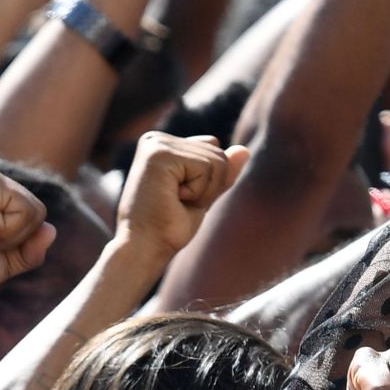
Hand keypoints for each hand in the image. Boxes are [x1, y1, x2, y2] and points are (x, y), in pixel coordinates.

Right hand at [0, 159, 55, 296]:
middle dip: (15, 239)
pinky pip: (24, 213)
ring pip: (35, 212)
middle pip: (37, 211)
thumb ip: (29, 249)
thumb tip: (52, 230)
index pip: (30, 214)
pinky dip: (5, 233)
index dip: (16, 243)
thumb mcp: (2, 261)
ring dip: (9, 237)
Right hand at [115, 132, 246, 257]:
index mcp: (162, 145)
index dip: (209, 181)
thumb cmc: (167, 229)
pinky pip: (207, 167)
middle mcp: (156, 139)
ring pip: (216, 159)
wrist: (144, 250)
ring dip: (203, 191)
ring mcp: (156, 144)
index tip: (179, 199)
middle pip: (217, 151)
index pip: (212, 147)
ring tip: (173, 202)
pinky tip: (172, 199)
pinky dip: (199, 192)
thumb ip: (221, 173)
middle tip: (175, 203)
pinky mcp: (159, 154)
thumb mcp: (202, 197)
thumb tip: (245, 150)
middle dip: (209, 186)